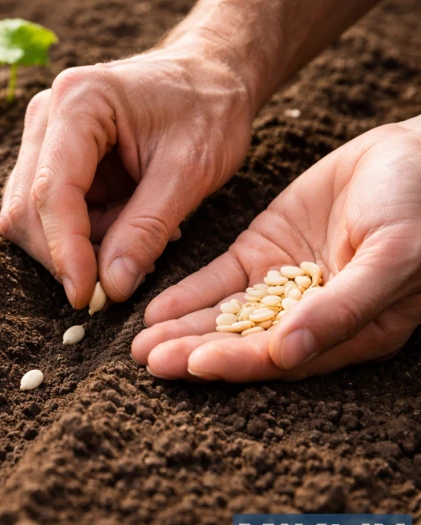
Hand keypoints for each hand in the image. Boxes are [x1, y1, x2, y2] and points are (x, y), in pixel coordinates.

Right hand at [0, 40, 253, 307]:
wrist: (210, 77)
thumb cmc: (208, 110)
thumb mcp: (192, 170)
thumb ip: (148, 229)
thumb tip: (112, 288)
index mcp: (79, 102)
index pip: (51, 191)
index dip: (64, 251)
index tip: (86, 296)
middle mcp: (46, 116)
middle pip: (27, 209)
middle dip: (67, 255)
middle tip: (120, 279)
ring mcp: (41, 137)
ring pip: (28, 217)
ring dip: (75, 247)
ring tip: (134, 239)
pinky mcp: (47, 158)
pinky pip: (46, 215)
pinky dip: (81, 236)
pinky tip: (122, 227)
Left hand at [133, 117, 420, 380]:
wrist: (417, 151)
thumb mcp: (392, 257)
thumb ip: (342, 309)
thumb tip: (287, 354)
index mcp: (350, 333)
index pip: (282, 358)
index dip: (237, 362)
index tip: (193, 364)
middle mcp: (309, 317)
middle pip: (244, 342)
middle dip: (195, 352)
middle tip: (147, 360)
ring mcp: (282, 285)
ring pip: (225, 316)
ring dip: (183, 330)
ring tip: (139, 345)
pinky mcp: (263, 252)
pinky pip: (219, 280)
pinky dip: (188, 295)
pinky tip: (156, 310)